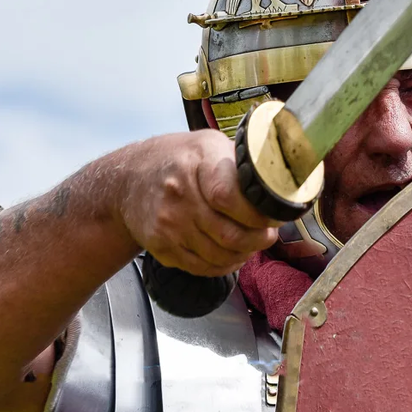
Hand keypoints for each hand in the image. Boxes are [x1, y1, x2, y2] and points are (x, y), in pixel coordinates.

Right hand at [113, 131, 280, 276]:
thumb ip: (240, 162)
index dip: (257, 214)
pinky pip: (202, 267)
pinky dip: (224, 266)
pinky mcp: (162, 247)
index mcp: (196, 163)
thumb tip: (281, 182)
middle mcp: (179, 195)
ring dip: (244, 254)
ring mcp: (168, 225)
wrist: (129, 179)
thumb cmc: (179, 159)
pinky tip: (232, 254)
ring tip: (252, 243)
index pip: (229, 198)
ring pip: (219, 256)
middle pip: (229, 234)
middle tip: (269, 234)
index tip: (272, 216)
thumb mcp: (209, 144)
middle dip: (258, 240)